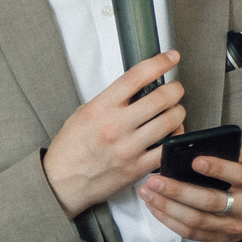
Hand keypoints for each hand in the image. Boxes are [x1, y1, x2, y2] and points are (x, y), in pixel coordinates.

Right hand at [41, 51, 184, 217]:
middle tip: (175, 89)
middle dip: (175, 89)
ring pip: (170, 121)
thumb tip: (136, 87)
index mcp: (101, 108)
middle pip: (161, 97)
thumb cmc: (71, 149)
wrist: (62, 182)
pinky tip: (172, 134)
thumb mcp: (83, 114)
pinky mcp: (136, 168)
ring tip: (175, 111)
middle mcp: (115, 126)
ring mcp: (128, 148)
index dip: (159, 63)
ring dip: (178, 112)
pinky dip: (175, 138)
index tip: (170, 58)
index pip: (137, 76)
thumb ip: (109, 100)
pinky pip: (167, 148)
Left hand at [141, 148, 241, 241]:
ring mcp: (232, 227)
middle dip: (179, 191)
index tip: (195, 160)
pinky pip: (190, 233)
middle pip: (210, 202)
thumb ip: (228, 155)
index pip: (238, 175)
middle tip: (155, 180)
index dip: (217, 169)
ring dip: (167, 207)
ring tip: (148, 193)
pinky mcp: (218, 239)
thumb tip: (195, 147)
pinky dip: (169, 220)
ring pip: (196, 220)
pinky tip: (154, 206)